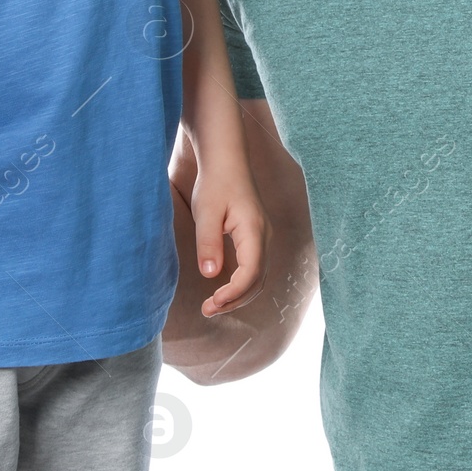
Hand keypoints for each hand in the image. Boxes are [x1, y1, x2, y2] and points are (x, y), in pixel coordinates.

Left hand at [191, 162, 270, 318]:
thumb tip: (210, 275)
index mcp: (254, 230)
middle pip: (258, 280)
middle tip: (208, 310)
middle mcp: (264, 236)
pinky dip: (242, 284)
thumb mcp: (206, 212)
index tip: (212, 303)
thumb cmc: (216, 182)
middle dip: (235, 300)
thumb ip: (208, 243)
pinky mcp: (256, 237)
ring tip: (213, 305)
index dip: (234, 293)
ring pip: (258, 277)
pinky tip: (223, 289)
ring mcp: (263, 237)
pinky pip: (255, 268)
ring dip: (239, 295)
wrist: (227, 160)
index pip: (251, 272)